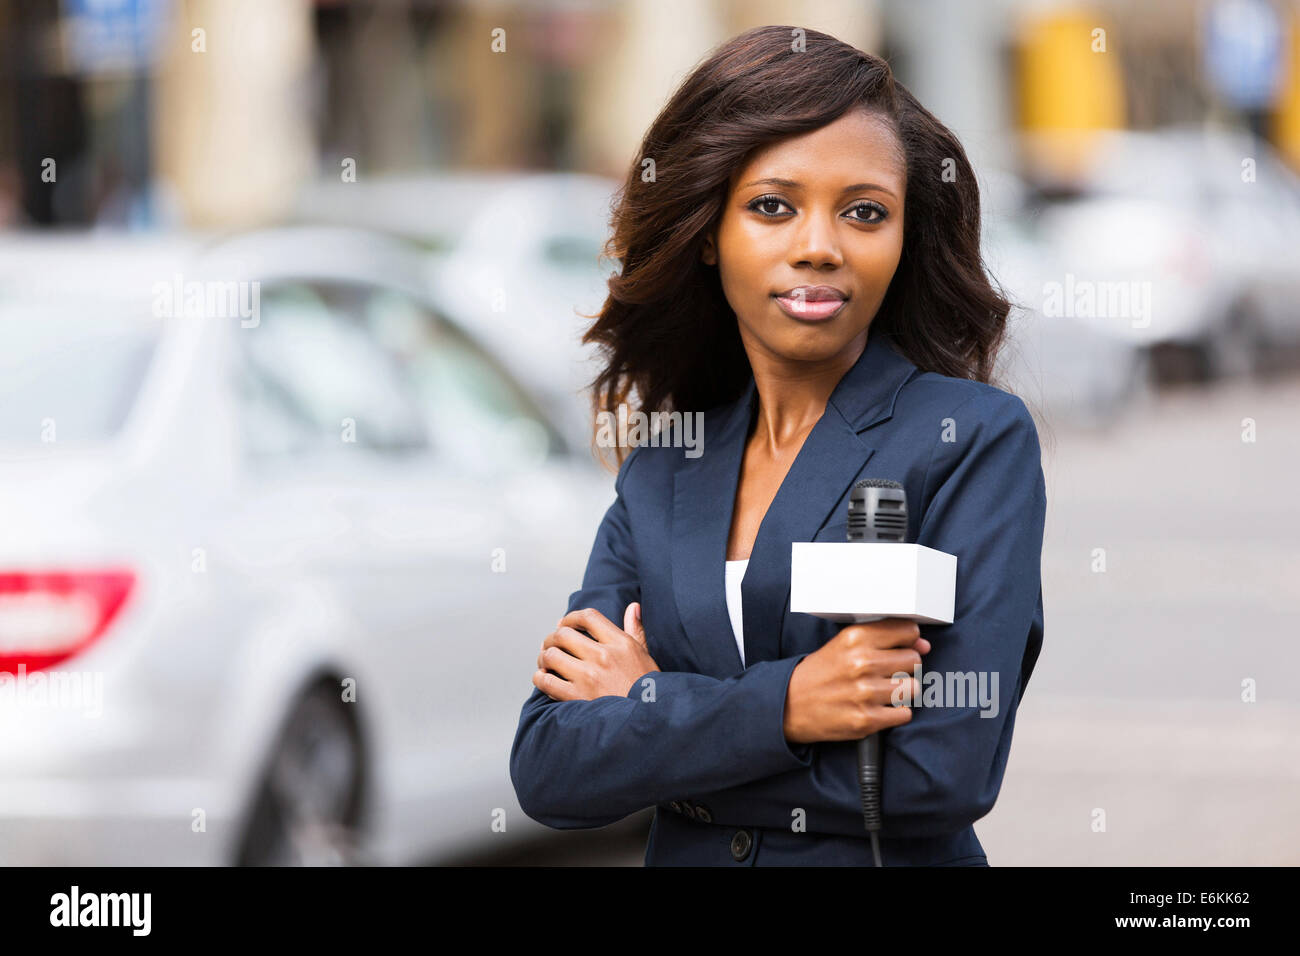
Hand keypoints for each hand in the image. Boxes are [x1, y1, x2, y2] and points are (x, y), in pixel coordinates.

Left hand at [533, 604, 659, 701]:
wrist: (648, 720)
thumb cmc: (647, 689)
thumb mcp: (645, 655)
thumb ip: (636, 629)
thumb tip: (633, 607)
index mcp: (621, 643)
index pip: (588, 617)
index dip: (571, 617)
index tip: (564, 624)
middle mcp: (603, 656)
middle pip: (563, 634)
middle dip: (552, 637)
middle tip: (551, 644)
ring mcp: (589, 677)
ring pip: (551, 655)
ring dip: (544, 657)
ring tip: (546, 662)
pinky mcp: (578, 697)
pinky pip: (546, 681)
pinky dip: (540, 677)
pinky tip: (544, 678)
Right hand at [783, 618, 931, 743]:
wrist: (788, 705)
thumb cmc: (820, 674)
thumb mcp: (844, 646)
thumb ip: (883, 641)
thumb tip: (923, 646)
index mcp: (855, 638)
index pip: (908, 631)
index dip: (908, 641)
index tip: (900, 648)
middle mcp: (861, 662)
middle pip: (914, 660)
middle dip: (905, 668)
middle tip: (886, 674)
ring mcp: (864, 692)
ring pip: (912, 688)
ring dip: (901, 692)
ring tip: (881, 692)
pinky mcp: (866, 719)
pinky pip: (904, 714)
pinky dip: (895, 713)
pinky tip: (877, 708)